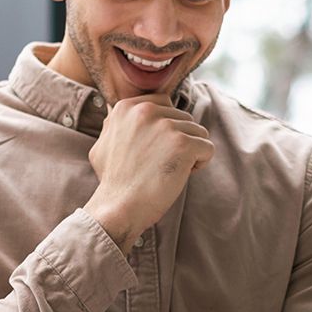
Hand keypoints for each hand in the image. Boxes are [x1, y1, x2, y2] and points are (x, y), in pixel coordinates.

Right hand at [84, 94, 211, 246]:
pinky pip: (208, 148)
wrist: (119, 206)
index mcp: (127, 107)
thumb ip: (116, 124)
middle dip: (179, 141)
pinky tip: (181, 175)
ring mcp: (166, 126)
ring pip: (198, 132)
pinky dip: (200, 164)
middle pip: (184, 119)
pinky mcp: (183, 143)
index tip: (155, 149)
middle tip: (161, 163)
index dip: (167, 128)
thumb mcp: (103, 143)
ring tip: (169, 170)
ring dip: (190, 153)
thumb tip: (121, 112)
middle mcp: (146, 111)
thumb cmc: (113, 182)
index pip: (165, 105)